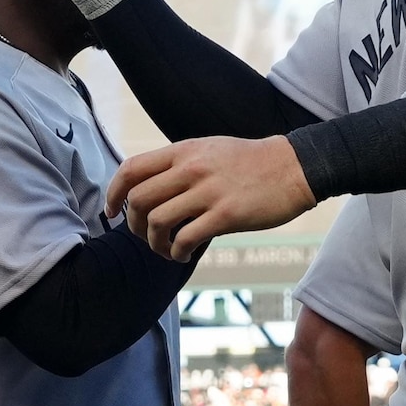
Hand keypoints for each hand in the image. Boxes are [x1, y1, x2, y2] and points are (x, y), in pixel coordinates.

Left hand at [104, 134, 314, 258]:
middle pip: (139, 200)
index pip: (132, 169)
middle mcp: (191, 168)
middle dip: (134, 226)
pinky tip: (184, 254)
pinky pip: (185, 238)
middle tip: (146, 236)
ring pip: (158, 222)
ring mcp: (208, 191)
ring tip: (167, 250)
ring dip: (155, 244)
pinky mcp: (226, 215)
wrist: (294, 167)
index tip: (111, 211)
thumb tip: (151, 188)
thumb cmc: (251, 163)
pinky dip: (177, 252)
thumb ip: (180, 164)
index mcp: (184, 151)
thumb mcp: (209, 150)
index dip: (113, 193)